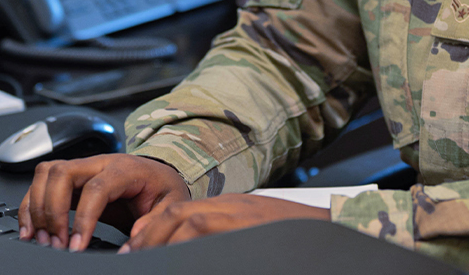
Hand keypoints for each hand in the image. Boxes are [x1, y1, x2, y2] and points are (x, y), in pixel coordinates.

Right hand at [18, 153, 190, 251]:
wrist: (158, 175)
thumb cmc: (161, 188)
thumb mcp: (171, 204)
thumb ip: (155, 221)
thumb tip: (133, 239)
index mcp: (125, 168)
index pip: (96, 188)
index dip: (83, 219)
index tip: (77, 246)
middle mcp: (100, 163)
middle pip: (63, 173)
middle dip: (53, 211)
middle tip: (56, 243)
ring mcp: (83, 167)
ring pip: (47, 173)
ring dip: (37, 207)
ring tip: (41, 239)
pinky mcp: (71, 178)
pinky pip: (41, 182)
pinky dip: (30, 205)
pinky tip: (31, 228)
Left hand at [120, 194, 330, 252]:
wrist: (334, 226)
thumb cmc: (296, 235)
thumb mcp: (251, 228)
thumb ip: (220, 230)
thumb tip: (185, 247)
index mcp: (230, 206)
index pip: (180, 209)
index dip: (152, 228)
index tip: (136, 247)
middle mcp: (232, 208)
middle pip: (178, 214)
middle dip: (150, 237)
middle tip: (134, 258)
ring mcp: (241, 220)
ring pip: (188, 223)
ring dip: (163, 243)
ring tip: (148, 261)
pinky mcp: (246, 233)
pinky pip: (208, 237)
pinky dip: (188, 249)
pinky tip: (178, 261)